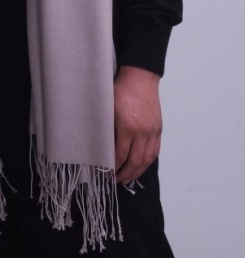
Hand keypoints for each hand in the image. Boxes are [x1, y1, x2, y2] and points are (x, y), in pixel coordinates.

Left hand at [114, 65, 161, 183]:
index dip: (113, 167)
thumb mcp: (107, 107)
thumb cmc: (120, 88)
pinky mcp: (158, 129)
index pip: (120, 154)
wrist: (140, 77)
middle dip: (125, 174)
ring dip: (137, 171)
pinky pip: (154, 151)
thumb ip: (106, 127)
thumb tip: (99, 144)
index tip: (106, 173)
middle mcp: (142, 132)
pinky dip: (147, 162)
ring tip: (127, 177)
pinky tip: (140, 166)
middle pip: (134, 161)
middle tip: (115, 180)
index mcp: (127, 126)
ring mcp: (152, 131)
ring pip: (146, 159)